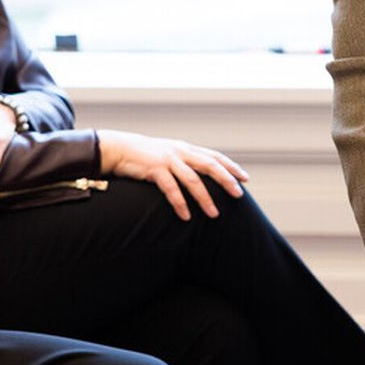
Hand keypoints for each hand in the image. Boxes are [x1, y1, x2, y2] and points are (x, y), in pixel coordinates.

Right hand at [97, 129, 247, 219]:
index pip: (215, 156)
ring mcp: (168, 160)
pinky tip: (186, 216)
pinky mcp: (155, 169)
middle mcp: (181, 152)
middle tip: (239, 195)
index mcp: (186, 148)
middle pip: (210, 165)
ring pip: (193, 180)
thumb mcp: (168, 154)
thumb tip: (201, 175)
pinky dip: (180, 203)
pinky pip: (171, 189)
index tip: (245, 178)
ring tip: (214, 214)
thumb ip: (184, 161)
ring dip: (205, 198)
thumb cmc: (145, 155)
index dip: (231, 167)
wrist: (119, 148)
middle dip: (226, 180)